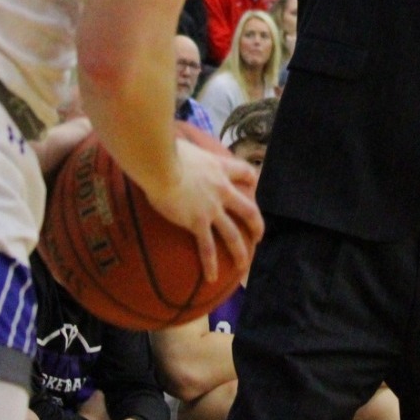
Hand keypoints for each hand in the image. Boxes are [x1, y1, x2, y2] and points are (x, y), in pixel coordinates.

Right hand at [141, 136, 264, 281]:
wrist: (160, 165)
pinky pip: (207, 247)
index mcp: (219, 168)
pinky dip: (210, 264)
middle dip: (256, 225)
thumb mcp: (184, 144)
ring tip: (244, 265)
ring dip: (240, 251)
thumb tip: (171, 142)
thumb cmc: (166, 150)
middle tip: (258, 236)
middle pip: (248, 210)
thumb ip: (185, 148)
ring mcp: (212, 208)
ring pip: (233, 234)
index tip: (254, 183)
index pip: (244, 171)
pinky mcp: (197, 222)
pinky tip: (212, 277)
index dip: (251, 178)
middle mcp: (221, 190)